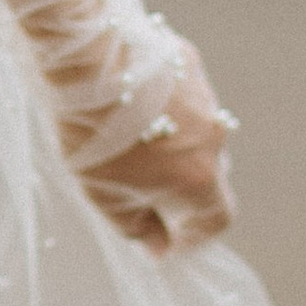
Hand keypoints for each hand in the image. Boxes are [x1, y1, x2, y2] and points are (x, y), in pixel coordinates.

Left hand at [60, 41, 237, 254]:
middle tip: (139, 185)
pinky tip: (129, 97)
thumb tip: (158, 246)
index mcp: (199, 177)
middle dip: (179, 186)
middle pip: (208, 173)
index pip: (219, 218)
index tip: (169, 238)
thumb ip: (137, 227)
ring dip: (172, 141)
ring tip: (127, 136)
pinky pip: (182, 93)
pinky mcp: (188, 60)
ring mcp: (204, 95)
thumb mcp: (105, 196)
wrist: (87, 59)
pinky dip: (164, 104)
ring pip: (195, 131)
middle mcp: (213, 137)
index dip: (197, 234)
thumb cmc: (94, 133)